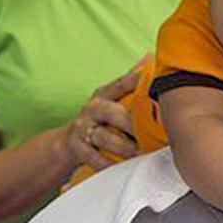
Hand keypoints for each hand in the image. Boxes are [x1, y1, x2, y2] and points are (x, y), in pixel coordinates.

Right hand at [62, 56, 147, 172]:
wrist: (69, 141)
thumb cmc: (99, 118)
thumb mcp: (111, 97)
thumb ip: (129, 81)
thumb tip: (151, 57)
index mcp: (103, 94)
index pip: (122, 83)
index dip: (137, 81)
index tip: (154, 81)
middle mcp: (92, 109)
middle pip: (112, 112)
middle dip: (132, 123)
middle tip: (151, 132)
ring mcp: (83, 128)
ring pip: (104, 137)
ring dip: (124, 146)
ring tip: (139, 152)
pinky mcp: (78, 149)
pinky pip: (95, 158)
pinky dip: (109, 164)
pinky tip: (122, 165)